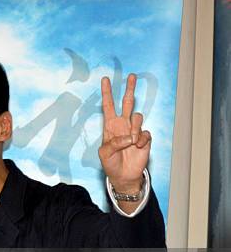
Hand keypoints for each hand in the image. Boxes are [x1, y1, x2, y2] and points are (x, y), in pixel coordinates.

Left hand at [99, 74, 150, 193]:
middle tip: (132, 76)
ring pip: (138, 116)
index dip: (107, 93)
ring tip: (131, 142)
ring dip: (135, 128)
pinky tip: (138, 147)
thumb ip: (114, 143)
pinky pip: (145, 132)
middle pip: (128, 102)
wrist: (123, 175)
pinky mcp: (144, 138)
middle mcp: (123, 125)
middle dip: (130, 88)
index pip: (108, 105)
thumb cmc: (110, 163)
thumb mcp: (104, 153)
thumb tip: (129, 137)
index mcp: (110, 125)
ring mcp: (134, 130)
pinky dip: (142, 140)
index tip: (105, 79)